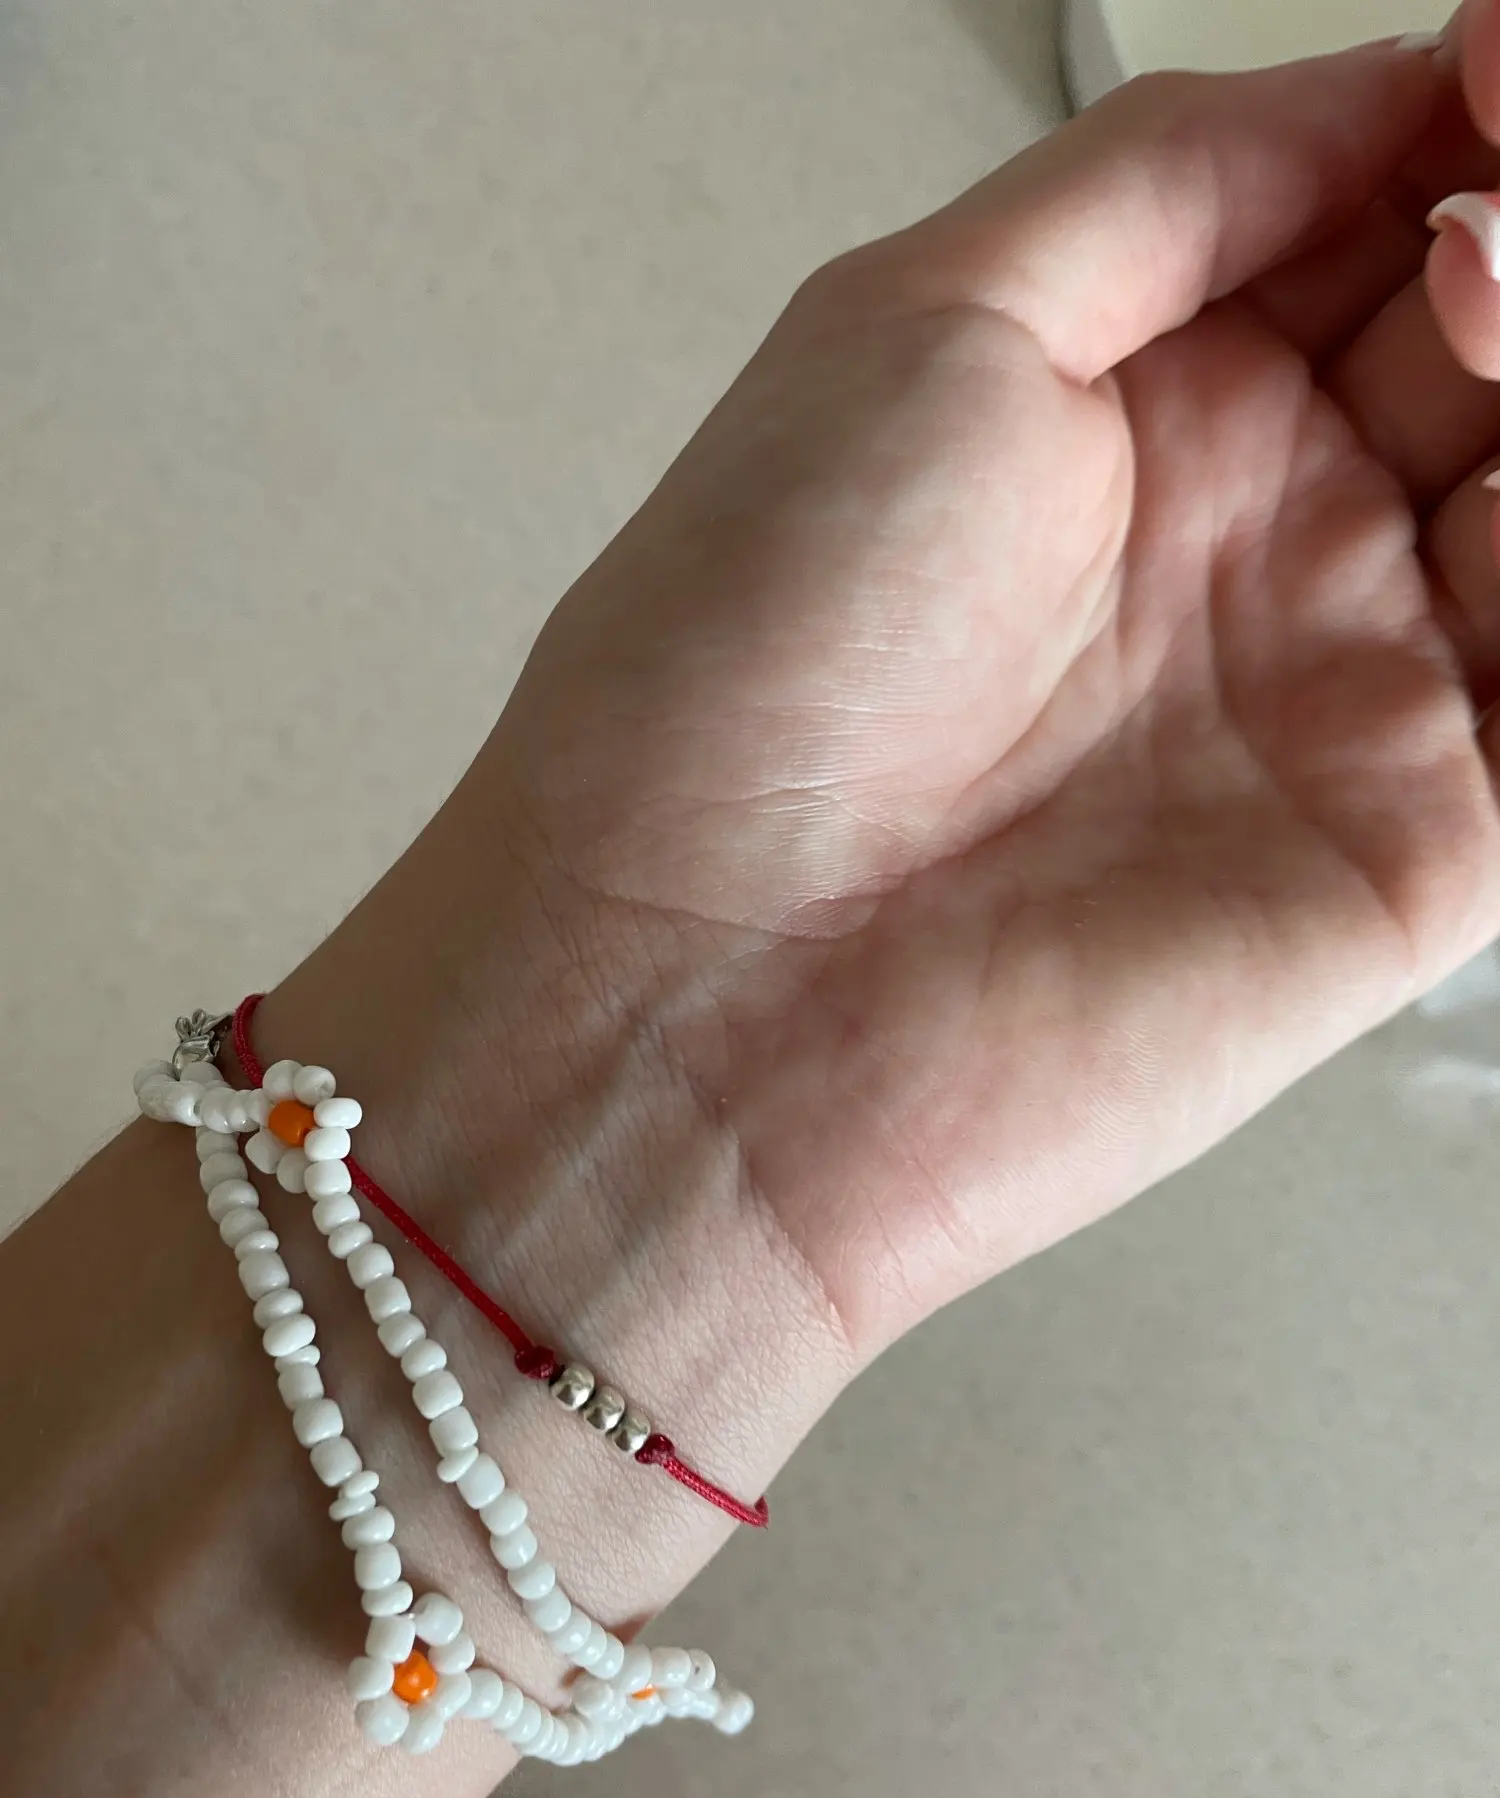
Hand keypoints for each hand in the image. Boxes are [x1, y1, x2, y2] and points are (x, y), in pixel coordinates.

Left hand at [442, 25, 1499, 1359]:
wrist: (705, 990)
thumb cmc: (745, 671)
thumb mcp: (921, 327)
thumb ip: (1159, 187)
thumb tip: (1381, 85)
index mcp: (1133, 406)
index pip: (1371, 212)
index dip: (1457, 120)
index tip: (1489, 63)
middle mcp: (1251, 539)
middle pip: (1488, 340)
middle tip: (1496, 205)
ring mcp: (1340, 690)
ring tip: (1487, 309)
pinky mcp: (1411, 850)